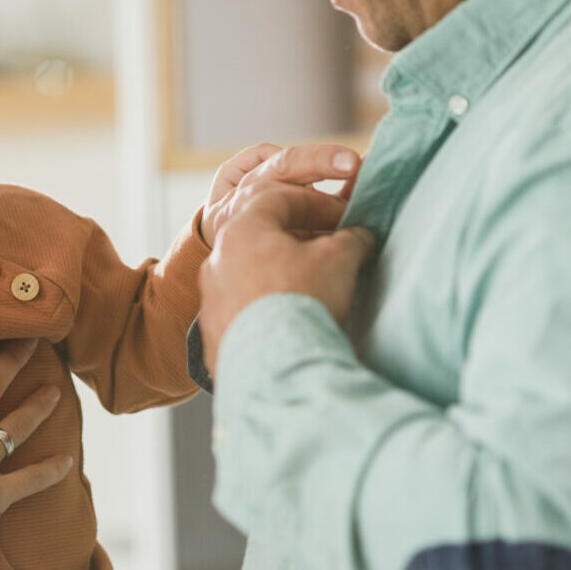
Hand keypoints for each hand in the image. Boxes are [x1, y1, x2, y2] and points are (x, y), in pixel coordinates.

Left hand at [198, 144, 377, 373]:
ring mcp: (211, 301)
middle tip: (328, 253)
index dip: (315, 203)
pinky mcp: (215, 337)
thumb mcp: (339, 259)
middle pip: (260, 239)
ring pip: (249, 277)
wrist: (276, 370)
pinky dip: (267, 311)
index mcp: (241, 231)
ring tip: (312, 292)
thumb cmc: (304, 301)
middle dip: (297, 242)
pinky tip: (291, 325)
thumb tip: (359, 237)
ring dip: (280, 277)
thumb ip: (351, 239)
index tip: (340, 218)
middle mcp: (217, 262)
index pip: (277, 198)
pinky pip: (244, 313)